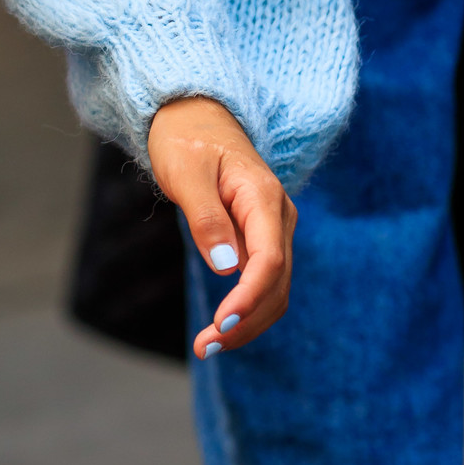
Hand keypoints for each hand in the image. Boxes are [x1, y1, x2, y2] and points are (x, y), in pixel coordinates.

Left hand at [146, 95, 296, 359]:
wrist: (194, 117)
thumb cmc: (185, 140)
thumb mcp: (186, 172)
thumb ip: (206, 217)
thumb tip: (227, 268)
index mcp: (263, 198)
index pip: (269, 261)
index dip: (249, 297)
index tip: (221, 323)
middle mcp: (278, 217)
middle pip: (276, 284)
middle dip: (246, 320)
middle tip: (206, 347)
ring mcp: (273, 230)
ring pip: (274, 289)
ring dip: (247, 321)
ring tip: (208, 345)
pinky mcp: (261, 239)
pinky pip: (263, 281)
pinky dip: (245, 307)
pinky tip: (221, 325)